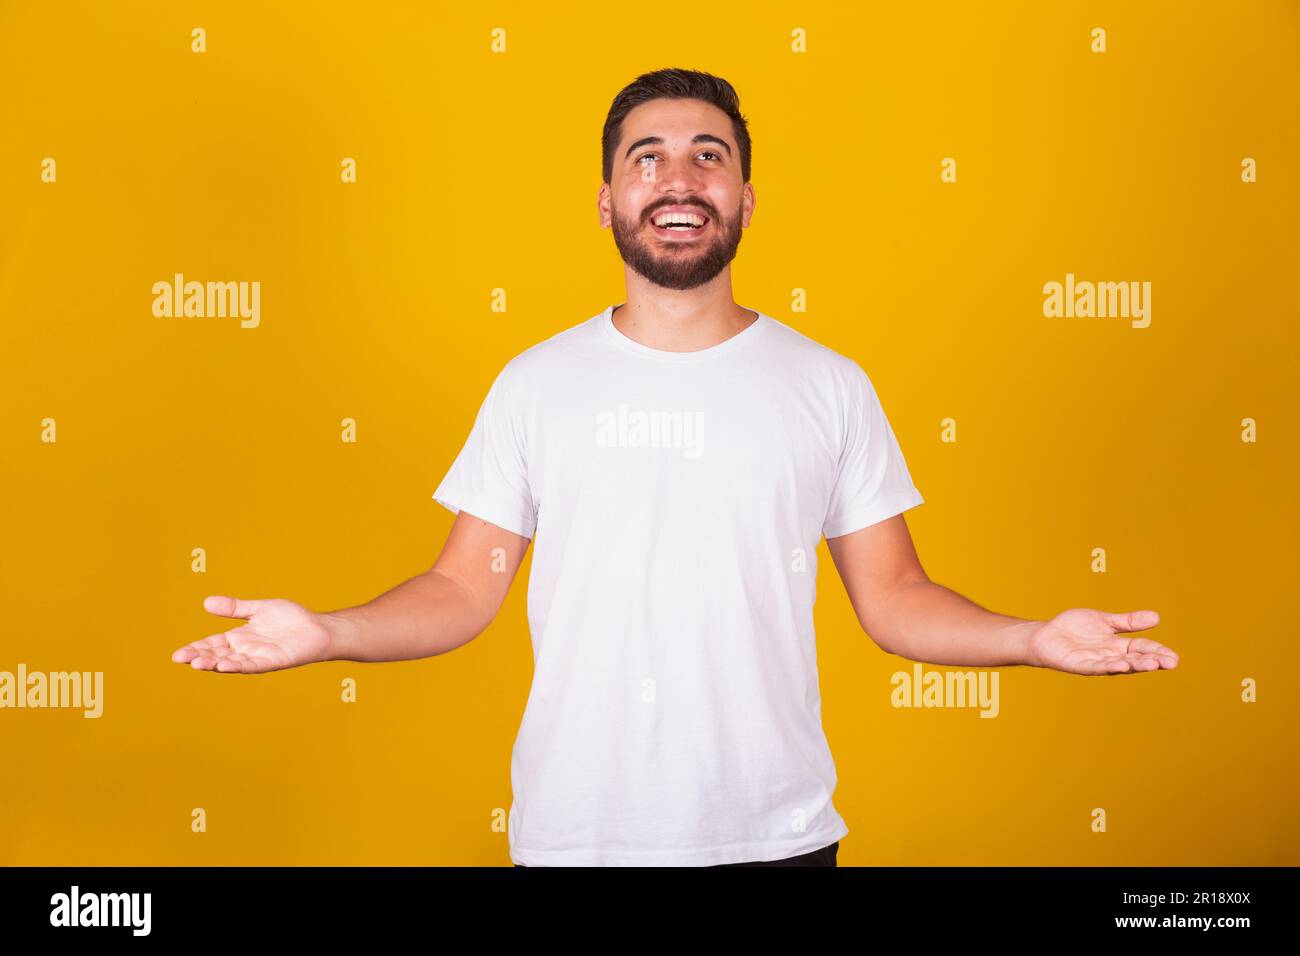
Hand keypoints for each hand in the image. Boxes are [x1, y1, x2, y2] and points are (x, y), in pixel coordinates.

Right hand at [171, 595, 332, 673]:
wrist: (317, 627)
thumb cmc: (290, 619)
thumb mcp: (258, 609)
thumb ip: (234, 607)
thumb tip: (206, 602)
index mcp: (239, 637)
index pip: (212, 644)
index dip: (196, 648)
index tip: (179, 653)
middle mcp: (245, 650)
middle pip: (217, 655)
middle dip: (199, 657)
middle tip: (181, 658)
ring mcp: (258, 657)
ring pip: (231, 662)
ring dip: (214, 664)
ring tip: (197, 663)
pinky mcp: (272, 661)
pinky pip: (252, 665)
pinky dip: (238, 666)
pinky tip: (225, 666)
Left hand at [1025, 608, 1176, 674]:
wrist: (1045, 635)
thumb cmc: (1074, 628)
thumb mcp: (1105, 621)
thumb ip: (1127, 621)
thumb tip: (1157, 617)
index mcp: (1117, 645)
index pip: (1142, 648)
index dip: (1157, 651)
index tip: (1174, 656)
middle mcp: (1110, 656)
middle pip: (1135, 659)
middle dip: (1153, 660)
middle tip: (1171, 662)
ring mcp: (1096, 662)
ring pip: (1119, 664)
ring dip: (1135, 665)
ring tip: (1152, 664)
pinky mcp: (1080, 665)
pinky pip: (1096, 667)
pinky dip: (1108, 666)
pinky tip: (1121, 665)